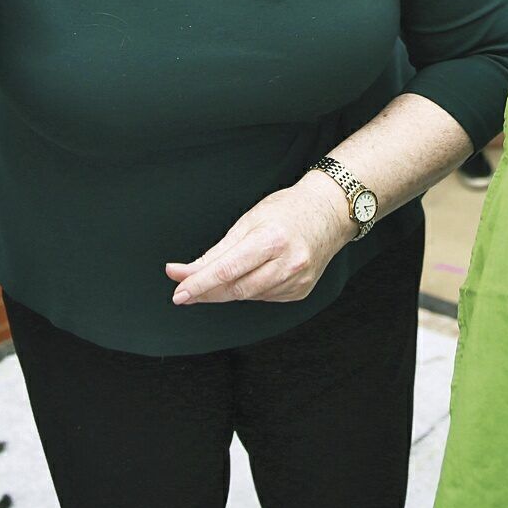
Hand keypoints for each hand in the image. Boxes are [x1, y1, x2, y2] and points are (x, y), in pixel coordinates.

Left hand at [164, 176, 355, 304]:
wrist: (329, 212)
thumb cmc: (287, 210)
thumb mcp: (248, 221)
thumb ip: (216, 252)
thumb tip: (182, 272)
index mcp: (272, 240)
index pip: (227, 270)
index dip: (199, 284)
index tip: (178, 293)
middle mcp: (288, 264)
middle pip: (236, 289)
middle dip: (207, 291)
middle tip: (184, 290)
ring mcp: (297, 281)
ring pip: (248, 296)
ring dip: (227, 290)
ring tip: (221, 275)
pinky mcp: (300, 292)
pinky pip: (263, 297)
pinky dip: (250, 289)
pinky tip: (252, 273)